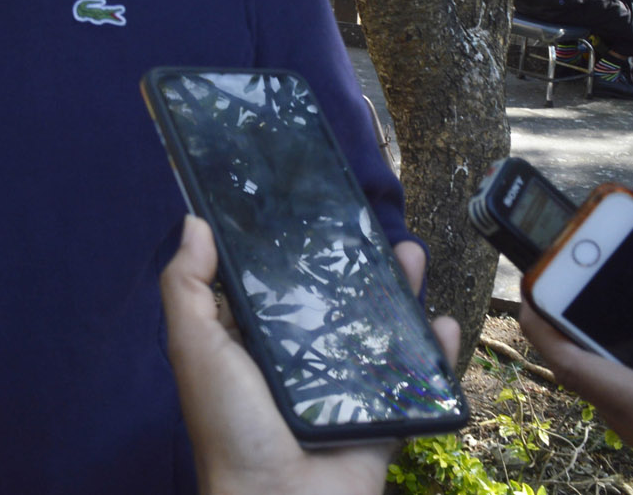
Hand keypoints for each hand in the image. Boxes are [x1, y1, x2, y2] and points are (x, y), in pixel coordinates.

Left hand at [161, 215, 459, 494]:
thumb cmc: (231, 427)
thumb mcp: (196, 349)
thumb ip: (188, 288)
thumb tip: (194, 222)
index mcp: (252, 343)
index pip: (273, 285)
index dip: (290, 250)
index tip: (311, 206)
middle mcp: (298, 361)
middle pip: (333, 302)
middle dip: (356, 266)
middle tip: (376, 229)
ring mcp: (344, 390)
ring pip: (377, 333)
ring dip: (399, 295)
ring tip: (413, 256)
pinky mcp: (381, 418)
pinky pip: (413, 382)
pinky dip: (434, 355)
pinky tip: (444, 323)